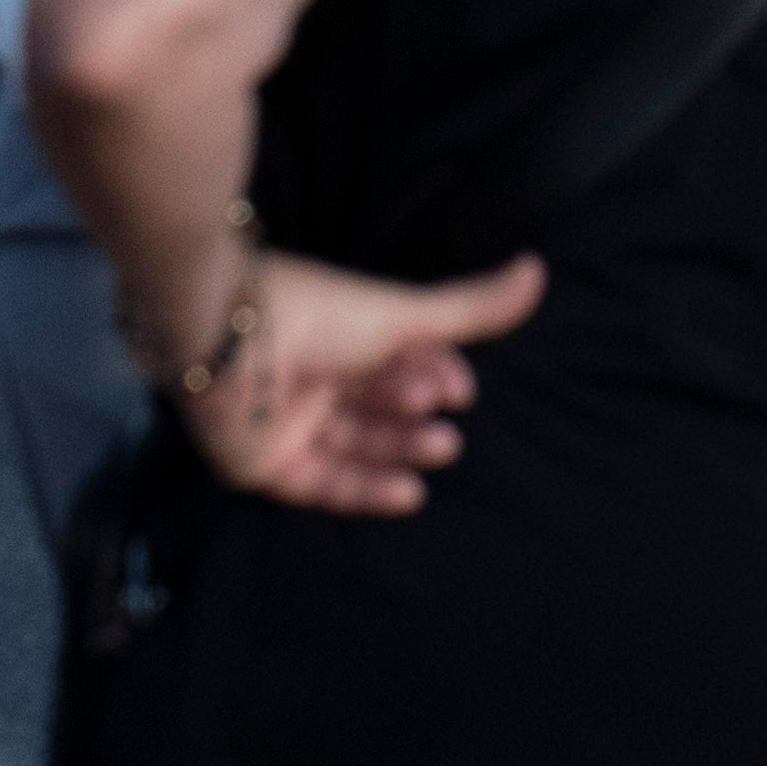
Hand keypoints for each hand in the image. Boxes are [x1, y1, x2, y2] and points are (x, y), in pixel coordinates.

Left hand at [178, 248, 549, 516]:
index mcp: (341, 331)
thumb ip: (471, 307)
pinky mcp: (266, 464)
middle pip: (377, 404)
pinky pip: (322, 483)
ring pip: (355, 443)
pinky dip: (365, 490)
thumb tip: (538, 270)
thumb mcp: (404, 314)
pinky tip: (409, 494)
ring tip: (439, 451)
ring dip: (401, 450)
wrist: (228, 344)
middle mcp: (315, 375)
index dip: (431, 374)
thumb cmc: (318, 315)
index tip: (460, 388)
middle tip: (449, 430)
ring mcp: (289, 420)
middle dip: (417, 416)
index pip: (396, 359)